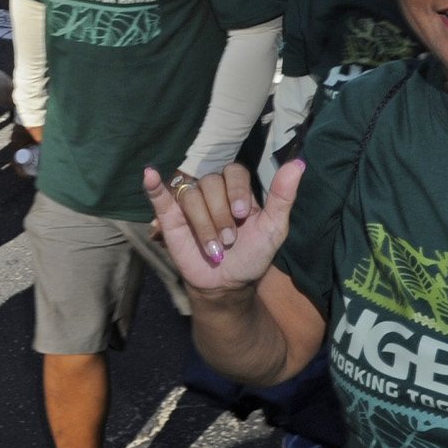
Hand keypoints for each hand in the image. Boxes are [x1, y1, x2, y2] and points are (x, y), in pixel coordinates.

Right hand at [143, 159, 303, 290]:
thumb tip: (298, 163)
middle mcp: (212, 191)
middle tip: (230, 240)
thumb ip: (283, 196)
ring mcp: (189, 202)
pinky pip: (161, 195)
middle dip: (221, 215)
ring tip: (214, 248)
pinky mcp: (170, 217)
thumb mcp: (274, 228)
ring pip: (191, 196)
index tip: (244, 215)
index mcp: (236, 189)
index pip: (234, 171)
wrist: (228, 283)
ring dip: (204, 224)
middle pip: (211, 183)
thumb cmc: (252, 254)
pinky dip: (154, 185)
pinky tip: (150, 175)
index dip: (237, 191)